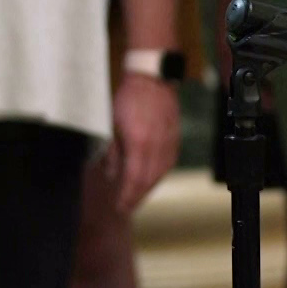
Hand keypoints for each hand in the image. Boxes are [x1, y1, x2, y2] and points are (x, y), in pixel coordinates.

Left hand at [108, 73, 178, 212]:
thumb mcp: (113, 125)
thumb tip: (111, 174)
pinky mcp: (175, 140)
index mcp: (139, 144)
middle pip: (148, 181)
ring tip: (137, 196)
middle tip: (127, 207)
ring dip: (148, 188)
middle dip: (137, 196)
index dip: (127, 196)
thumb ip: (113, 152)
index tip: (120, 207)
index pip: (133, 179)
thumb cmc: (129, 99)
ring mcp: (168, 144)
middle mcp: (156, 147)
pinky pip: (168, 164)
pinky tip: (150, 178)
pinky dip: (158, 175)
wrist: (153, 80)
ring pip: (159, 174)